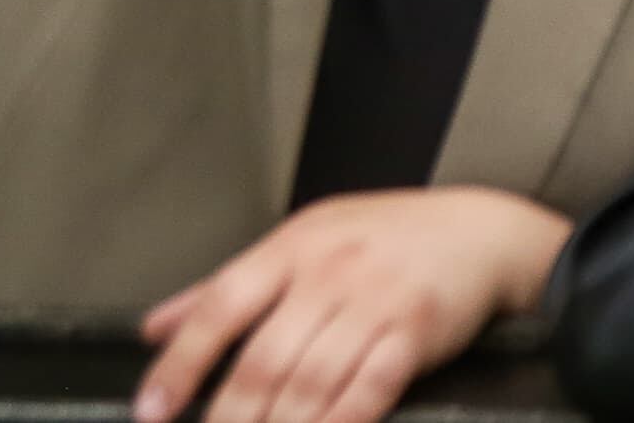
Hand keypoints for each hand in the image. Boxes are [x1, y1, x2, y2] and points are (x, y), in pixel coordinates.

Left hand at [132, 186, 565, 422]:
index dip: (180, 364)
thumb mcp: (305, 240)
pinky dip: (340, 421)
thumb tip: (156, 327)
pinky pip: (369, 389)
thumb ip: (229, 286)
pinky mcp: (417, 330)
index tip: (152, 410)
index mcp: (294, 247)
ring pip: (311, 382)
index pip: (221, 307)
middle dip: (229, 418)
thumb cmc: (388, 237)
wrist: (482, 230)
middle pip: (264, 360)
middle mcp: (331, 271)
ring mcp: (376, 301)